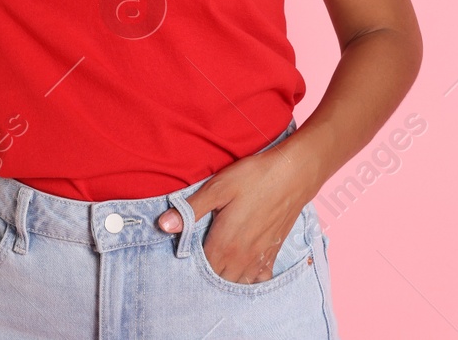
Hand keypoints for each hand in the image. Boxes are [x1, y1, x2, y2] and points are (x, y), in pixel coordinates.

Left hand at [156, 145, 319, 283]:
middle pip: (217, 280)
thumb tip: (163, 225)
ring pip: (237, 283)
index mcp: (225, 244)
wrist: (294, 173)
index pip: (200, 270)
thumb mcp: (218, 187)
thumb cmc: (255, 177)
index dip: (190, 265)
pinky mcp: (273, 253)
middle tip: (198, 258)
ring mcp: (259, 258)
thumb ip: (191, 209)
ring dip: (226, 279)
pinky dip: (250, 281)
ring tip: (217, 265)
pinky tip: (243, 271)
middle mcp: (242, 257)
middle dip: (206, 274)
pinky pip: (259, 280)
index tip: (184, 255)